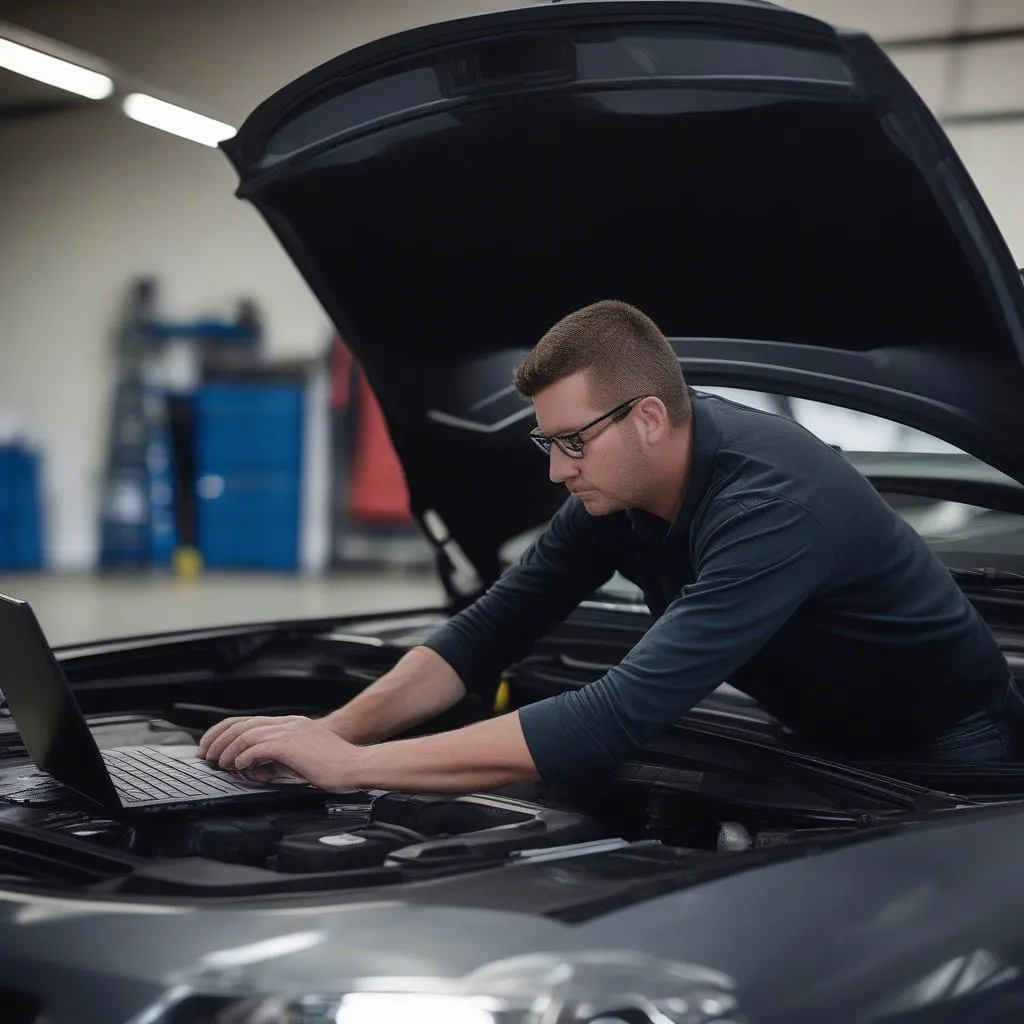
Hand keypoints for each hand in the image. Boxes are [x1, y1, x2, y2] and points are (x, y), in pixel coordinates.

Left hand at [196, 715, 362, 790]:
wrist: (356, 766)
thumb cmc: (334, 766)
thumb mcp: (299, 758)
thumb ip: (276, 759)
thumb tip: (253, 768)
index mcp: (290, 724)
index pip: (247, 721)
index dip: (223, 732)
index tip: (211, 747)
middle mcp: (287, 723)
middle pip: (241, 724)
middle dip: (217, 740)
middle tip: (207, 756)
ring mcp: (289, 732)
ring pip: (245, 735)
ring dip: (228, 751)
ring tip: (223, 765)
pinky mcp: (291, 744)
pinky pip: (257, 747)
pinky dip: (244, 758)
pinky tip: (243, 768)